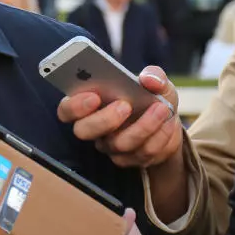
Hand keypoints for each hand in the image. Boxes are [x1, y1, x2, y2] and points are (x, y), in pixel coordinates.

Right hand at [56, 66, 182, 168]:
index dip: (75, 106)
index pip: (66, 110)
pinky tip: (168, 123)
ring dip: (143, 126)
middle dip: (104, 119)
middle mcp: (94, 127)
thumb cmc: (150, 97)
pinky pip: (142, 153)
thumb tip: (149, 79)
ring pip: (119, 144)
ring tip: (161, 109)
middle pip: (83, 131)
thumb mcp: (155, 81)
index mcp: (88, 104)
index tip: (94, 96)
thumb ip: (153, 75)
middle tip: (126, 105)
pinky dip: (159, 136)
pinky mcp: (130, 160)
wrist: (168, 122)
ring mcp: (110, 146)